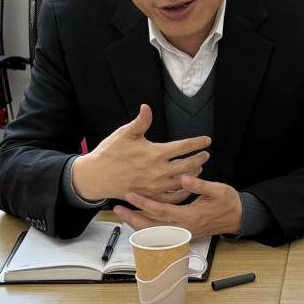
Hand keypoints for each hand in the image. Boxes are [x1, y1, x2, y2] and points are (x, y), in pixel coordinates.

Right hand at [71, 104, 209, 202]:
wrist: (96, 176)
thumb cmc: (110, 153)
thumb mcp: (124, 133)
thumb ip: (140, 122)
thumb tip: (147, 107)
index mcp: (155, 153)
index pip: (183, 147)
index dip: (197, 142)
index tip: (207, 140)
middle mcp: (158, 170)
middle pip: (187, 165)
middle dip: (199, 159)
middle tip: (205, 155)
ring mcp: (155, 186)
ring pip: (182, 182)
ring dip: (194, 174)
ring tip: (199, 169)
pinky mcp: (150, 196)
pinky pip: (172, 197)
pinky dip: (183, 192)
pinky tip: (186, 187)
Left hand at [114, 175, 243, 237]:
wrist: (237, 217)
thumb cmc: (227, 202)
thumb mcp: (218, 189)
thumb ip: (200, 185)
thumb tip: (183, 178)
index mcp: (190, 216)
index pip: (161, 211)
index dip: (144, 203)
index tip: (130, 195)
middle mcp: (184, 228)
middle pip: (152, 228)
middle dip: (133, 219)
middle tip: (118, 209)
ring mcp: (182, 233)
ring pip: (154, 233)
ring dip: (137, 225)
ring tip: (123, 214)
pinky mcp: (182, 234)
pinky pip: (160, 234)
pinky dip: (147, 228)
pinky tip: (138, 221)